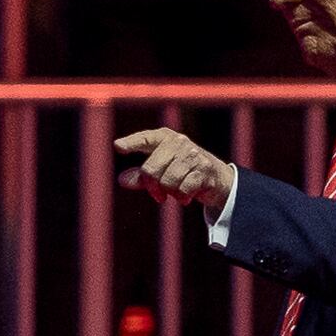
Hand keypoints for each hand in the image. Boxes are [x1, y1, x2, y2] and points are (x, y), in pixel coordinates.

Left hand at [114, 127, 234, 209]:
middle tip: (158, 195)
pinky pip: (183, 190)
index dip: (131, 143)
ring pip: (167, 182)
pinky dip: (183, 197)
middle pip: (150, 170)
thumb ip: (141, 175)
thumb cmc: (182, 171)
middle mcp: (178, 142)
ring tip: (177, 191)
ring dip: (170, 193)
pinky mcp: (204, 169)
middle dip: (152, 187)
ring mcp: (193, 155)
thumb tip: (122, 180)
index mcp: (164, 137)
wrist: (216, 177)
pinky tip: (187, 194)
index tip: (118, 146)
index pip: (145, 139)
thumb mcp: (161, 169)